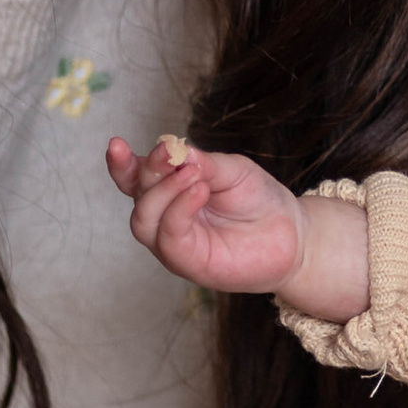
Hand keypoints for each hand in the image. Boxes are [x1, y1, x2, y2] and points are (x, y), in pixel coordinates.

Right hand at [107, 137, 372, 322]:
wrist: (291, 234)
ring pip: (144, 220)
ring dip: (163, 192)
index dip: (121, 164)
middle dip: (149, 171)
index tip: (116, 144)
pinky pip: (170, 238)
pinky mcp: (188, 263)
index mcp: (169, 192)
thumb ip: (202, 162)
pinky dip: (179, 211)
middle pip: (138, 196)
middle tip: (171, 154)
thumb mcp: (231, 170)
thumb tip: (174, 150)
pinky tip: (199, 191)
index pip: (134, 179)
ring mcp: (173, 243)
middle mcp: (164, 218)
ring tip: (193, 174)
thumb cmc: (258, 200)